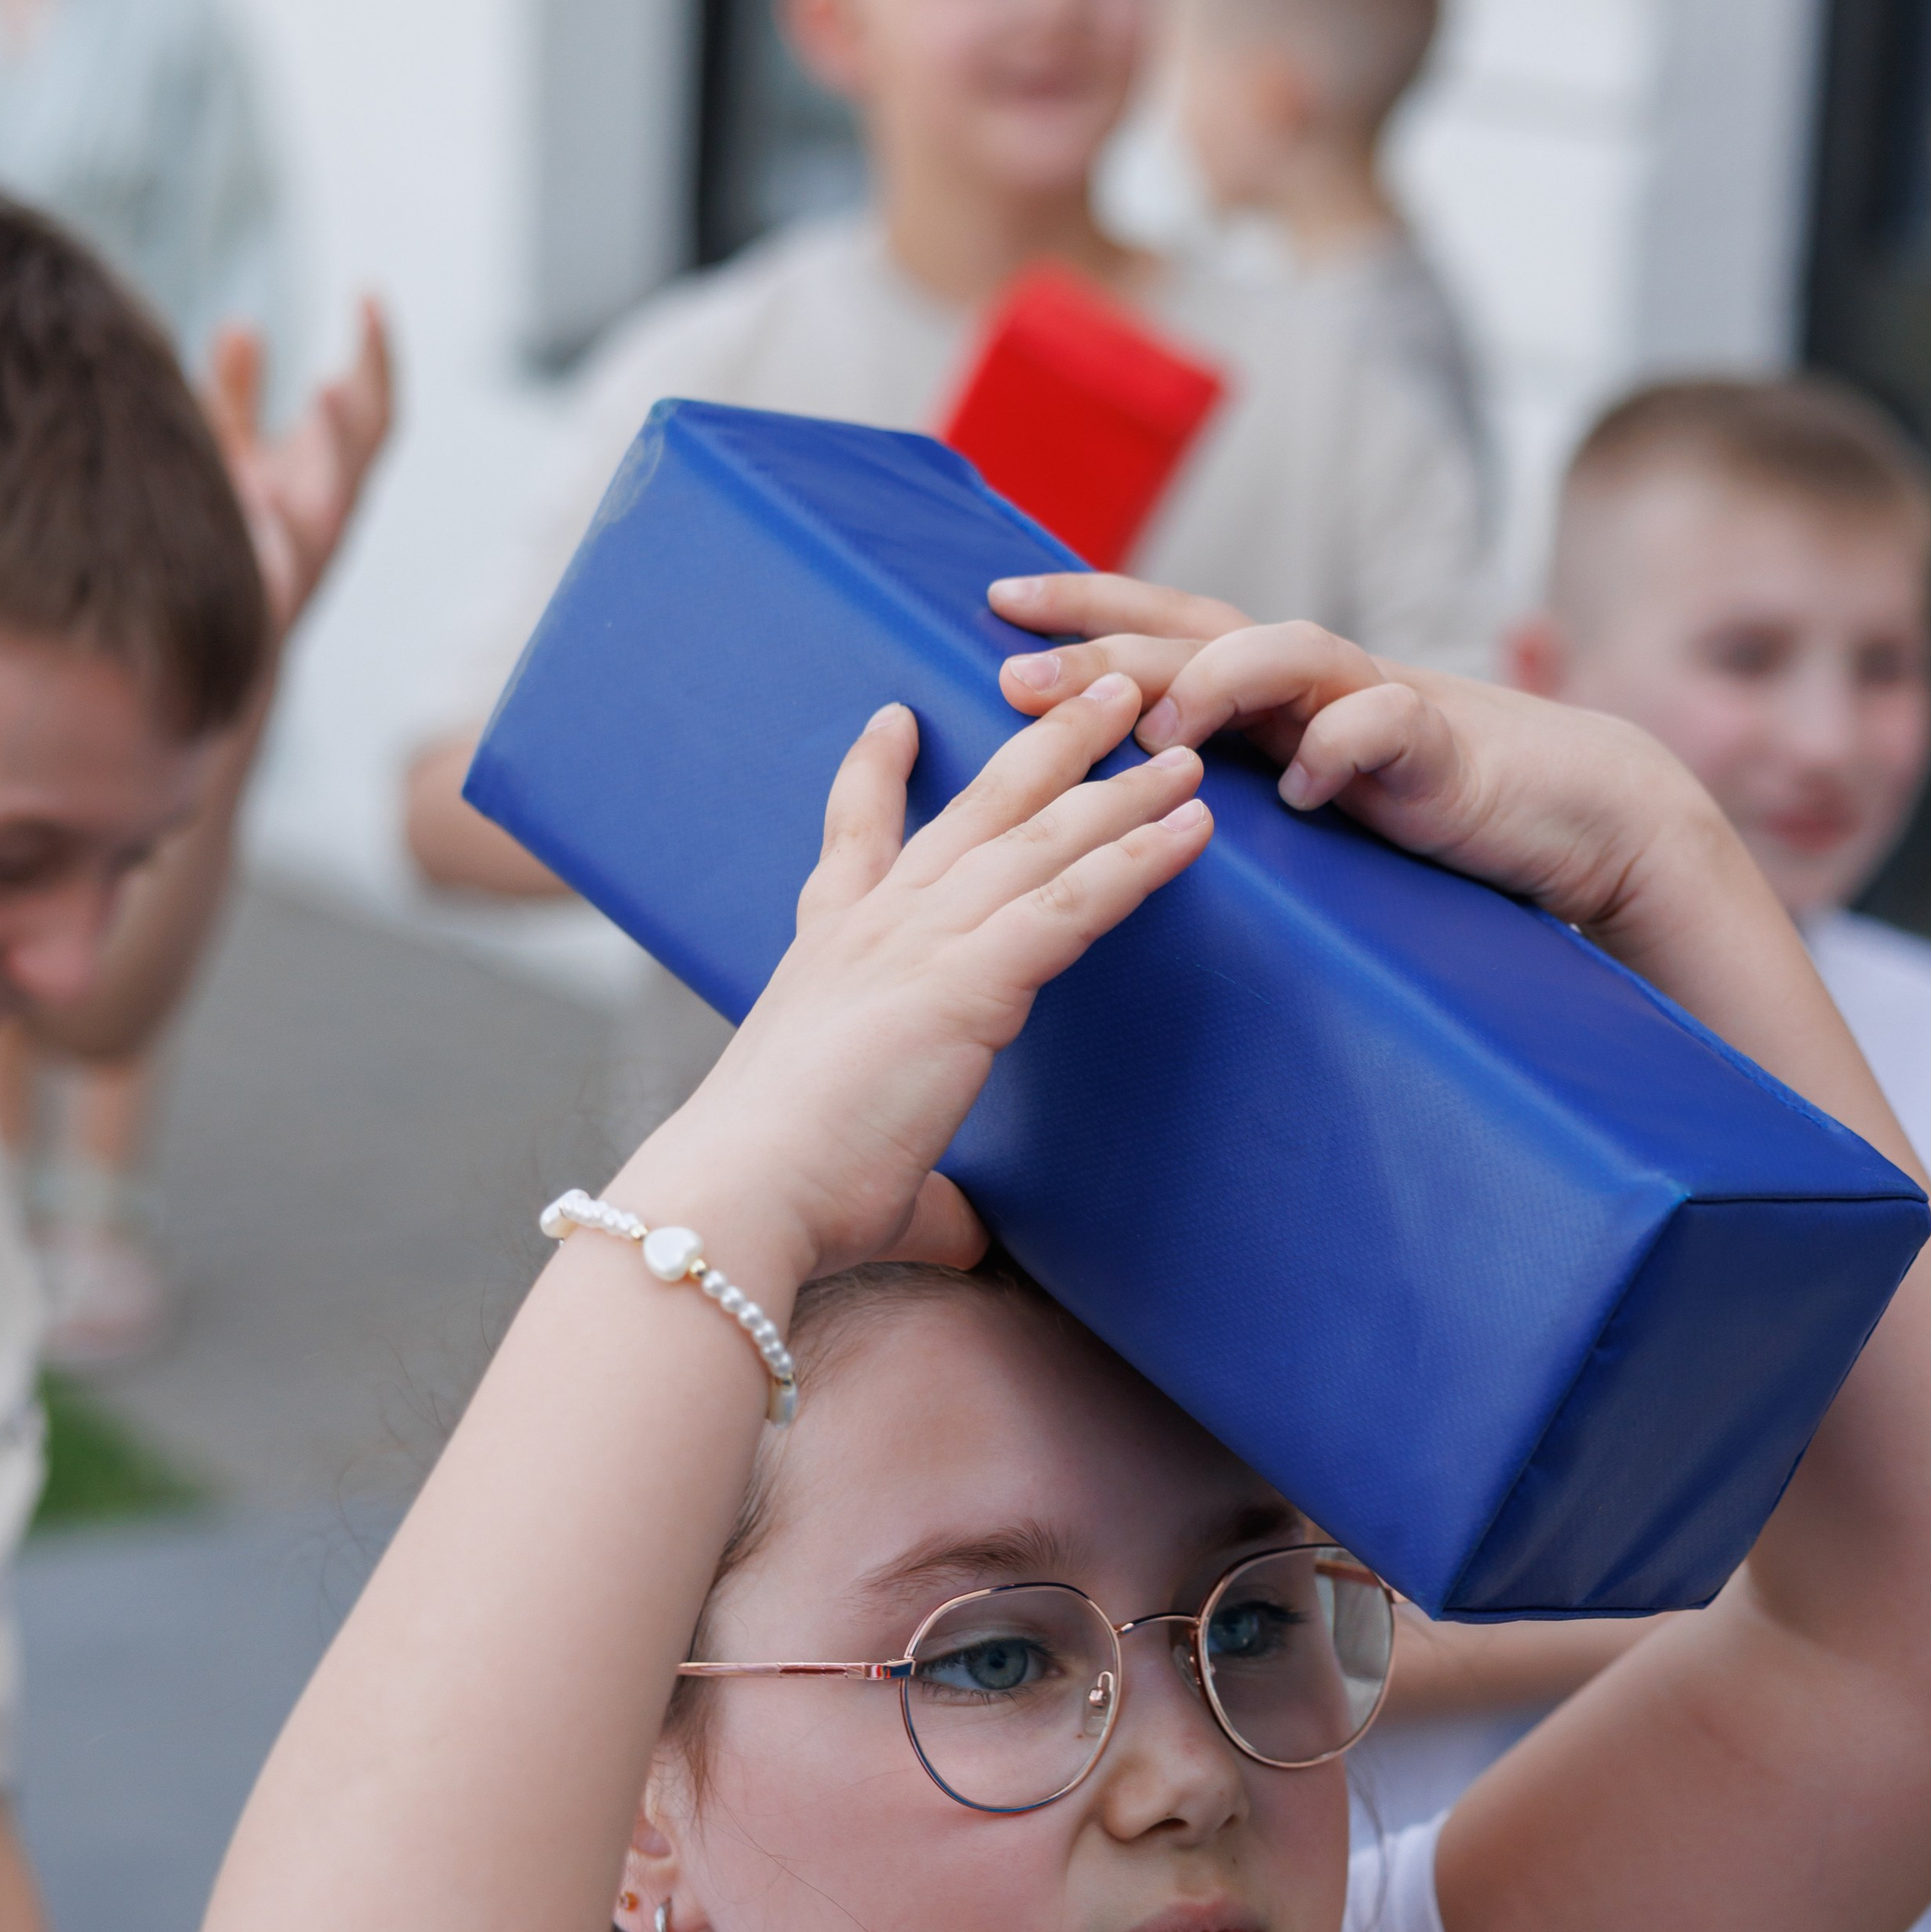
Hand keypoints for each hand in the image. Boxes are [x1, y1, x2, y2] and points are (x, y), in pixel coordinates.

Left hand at [206, 301, 394, 641]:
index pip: (370, 406)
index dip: (377, 354)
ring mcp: (307, 553)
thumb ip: (237, 395)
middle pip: (367, 438)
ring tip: (328, 389)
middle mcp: (331, 509)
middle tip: (366, 321)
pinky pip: (280, 560)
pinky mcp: (274, 593)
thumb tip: (244, 323)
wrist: (212, 639)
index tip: (370, 294)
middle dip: (372, 382)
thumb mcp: (229, 452)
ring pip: (339, 494)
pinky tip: (264, 496)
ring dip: (335, 441)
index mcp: (330, 471)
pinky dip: (275, 529)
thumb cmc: (228, 538)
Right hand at [633, 671, 1210, 1281]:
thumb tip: (962, 1239)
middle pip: (977, 809)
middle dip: (1046, 742)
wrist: (741, 1192)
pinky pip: (1073, 899)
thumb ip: (928, 1200)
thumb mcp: (865, 1180)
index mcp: (829, 956)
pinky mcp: (968, 979)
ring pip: (1039, 838)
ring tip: (1177, 742)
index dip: (873, 775)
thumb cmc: (787, 1194)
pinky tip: (1189, 830)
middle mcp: (875, 927)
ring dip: (1117, 784)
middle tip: (1102, 692)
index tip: (895, 719)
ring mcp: (921, 941)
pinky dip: (1137, 858)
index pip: (854, 844)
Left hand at [986, 572, 1738, 973]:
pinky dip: (1341, 750)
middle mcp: (1311, 676)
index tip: (990, 605)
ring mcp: (1374, 700)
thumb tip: (1120, 794)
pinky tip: (1303, 791)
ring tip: (1157, 724)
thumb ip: (1228, 772)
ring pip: (1286, 654)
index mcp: (1268, 685)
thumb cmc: (1420, 804)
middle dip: (1105, 643)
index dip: (1081, 608)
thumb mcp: (1303, 783)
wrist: (1563, 810)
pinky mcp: (1437, 747)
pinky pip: (1385, 729)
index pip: (1160, 622)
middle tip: (1018, 669)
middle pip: (1196, 629)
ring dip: (1215, 680)